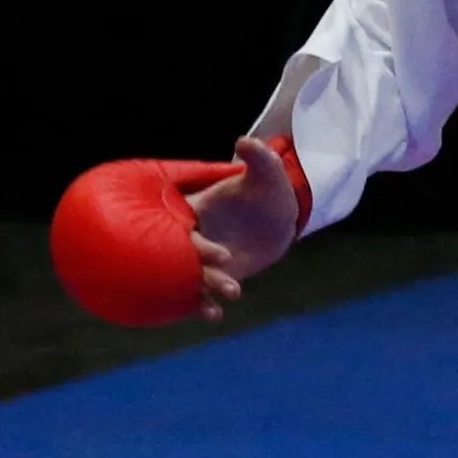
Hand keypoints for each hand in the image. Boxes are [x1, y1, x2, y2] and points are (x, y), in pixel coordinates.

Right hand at [186, 136, 298, 318]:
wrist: (277, 216)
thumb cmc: (266, 190)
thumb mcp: (267, 173)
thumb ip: (258, 158)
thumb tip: (246, 141)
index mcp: (193, 210)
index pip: (180, 224)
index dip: (190, 237)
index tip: (214, 249)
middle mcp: (191, 236)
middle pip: (184, 255)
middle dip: (201, 267)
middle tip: (227, 275)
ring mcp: (203, 258)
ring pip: (193, 276)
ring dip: (205, 289)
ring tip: (229, 294)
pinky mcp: (217, 273)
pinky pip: (204, 291)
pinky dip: (205, 303)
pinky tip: (214, 315)